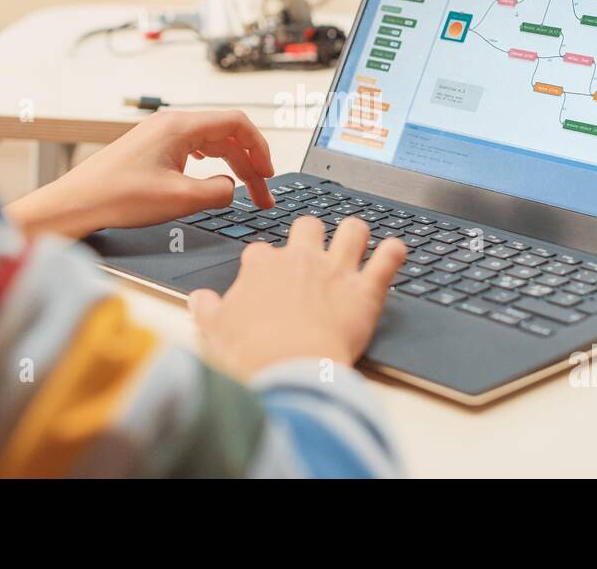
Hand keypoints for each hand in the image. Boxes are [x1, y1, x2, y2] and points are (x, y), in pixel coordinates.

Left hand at [4, 109, 275, 237]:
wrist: (77, 203)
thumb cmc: (118, 197)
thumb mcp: (179, 199)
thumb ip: (217, 191)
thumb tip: (232, 189)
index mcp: (181, 126)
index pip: (237, 123)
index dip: (260, 147)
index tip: (268, 173)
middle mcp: (171, 124)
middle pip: (226, 134)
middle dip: (250, 164)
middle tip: (262, 194)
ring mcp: (160, 135)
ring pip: (211, 143)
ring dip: (232, 166)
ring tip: (244, 191)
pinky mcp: (151, 149)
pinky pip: (194, 149)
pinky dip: (212, 163)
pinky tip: (215, 177)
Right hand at [189, 217, 407, 378]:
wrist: (289, 369)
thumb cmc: (252, 353)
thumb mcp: (215, 331)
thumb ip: (208, 310)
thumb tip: (200, 300)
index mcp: (262, 267)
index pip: (261, 251)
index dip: (265, 263)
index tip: (266, 277)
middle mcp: (301, 260)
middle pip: (308, 226)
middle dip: (311, 234)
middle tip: (312, 250)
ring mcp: (336, 272)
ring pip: (352, 231)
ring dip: (355, 234)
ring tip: (355, 241)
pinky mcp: (366, 291)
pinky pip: (388, 260)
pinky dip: (394, 253)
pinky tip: (396, 251)